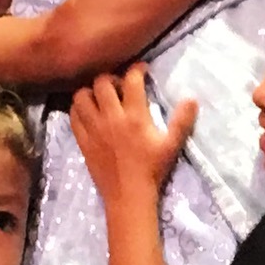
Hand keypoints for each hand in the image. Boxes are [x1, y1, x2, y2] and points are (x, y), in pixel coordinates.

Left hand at [70, 66, 195, 204]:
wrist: (128, 195)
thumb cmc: (152, 169)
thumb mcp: (172, 145)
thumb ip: (182, 121)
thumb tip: (192, 98)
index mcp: (135, 116)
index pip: (132, 80)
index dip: (137, 69)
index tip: (141, 70)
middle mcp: (111, 117)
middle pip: (102, 82)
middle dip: (111, 77)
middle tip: (119, 84)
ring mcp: (93, 129)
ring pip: (82, 95)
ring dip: (91, 91)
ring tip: (100, 97)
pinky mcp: (82, 140)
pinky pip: (73, 115)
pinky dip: (79, 108)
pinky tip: (89, 112)